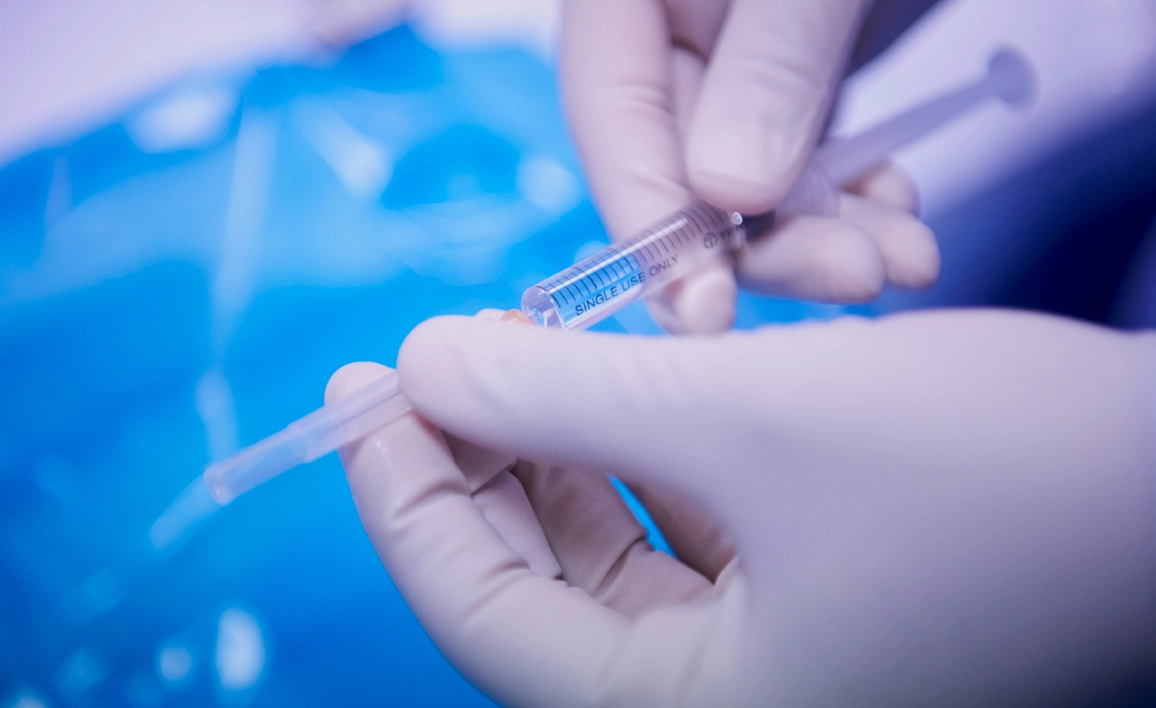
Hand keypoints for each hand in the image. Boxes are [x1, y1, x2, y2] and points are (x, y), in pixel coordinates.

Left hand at [329, 310, 1155, 705]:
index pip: (481, 619)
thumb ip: (563, 398)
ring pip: (598, 560)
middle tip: (431, 358)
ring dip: (547, 454)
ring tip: (512, 353)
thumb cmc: (990, 472)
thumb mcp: (745, 416)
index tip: (365, 386)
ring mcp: (761, 663)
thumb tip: (427, 364)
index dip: (404, 497)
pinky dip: (624, 459)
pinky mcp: (797, 604)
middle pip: (532, 591)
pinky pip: (668, 540)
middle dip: (472, 466)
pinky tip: (606, 383)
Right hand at [561, 0, 941, 333]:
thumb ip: (770, 64)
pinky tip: (897, 222)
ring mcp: (735, 54)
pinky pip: (809, 158)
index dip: (652, 218)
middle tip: (845, 278)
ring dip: (824, 231)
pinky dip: (853, 200)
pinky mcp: (796, 74)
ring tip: (902, 260)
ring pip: (753, 175)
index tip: (700, 304)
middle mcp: (669, 24)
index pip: (612, 112)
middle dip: (763, 237)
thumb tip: (729, 194)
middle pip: (682, 161)